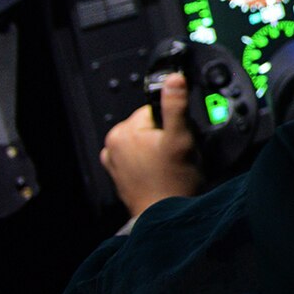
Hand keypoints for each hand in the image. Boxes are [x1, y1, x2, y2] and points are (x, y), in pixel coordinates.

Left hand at [100, 74, 203, 218]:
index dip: (173, 123)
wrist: (164, 215)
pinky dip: (150, 161)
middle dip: (166, 136)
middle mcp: (113, 144)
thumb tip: (173, 78)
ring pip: (147, 140)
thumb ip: (175, 105)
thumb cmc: (172, 182)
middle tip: (176, 154)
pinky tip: (160, 172)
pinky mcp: (119, 174)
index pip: (155, 109)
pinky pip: (140, 156)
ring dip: (159, 148)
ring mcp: (114, 160)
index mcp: (123, 131)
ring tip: (169, 166)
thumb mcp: (180, 138)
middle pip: (151, 124)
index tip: (178, 140)